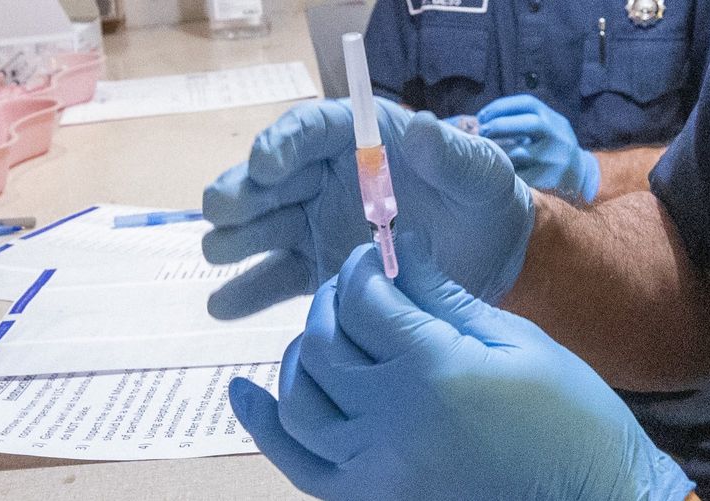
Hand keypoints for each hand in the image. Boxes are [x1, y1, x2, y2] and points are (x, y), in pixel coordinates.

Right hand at [202, 98, 533, 318]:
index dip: (280, 144)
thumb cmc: (482, 198)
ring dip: (235, 238)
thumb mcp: (479, 172)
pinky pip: (275, 280)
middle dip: (243, 192)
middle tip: (226, 212)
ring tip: (220, 251)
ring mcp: (314, 228)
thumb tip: (422, 129)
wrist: (489, 255)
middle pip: (269, 181)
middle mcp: (324, 181)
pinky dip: (247, 292)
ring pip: (260, 229)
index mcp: (359, 142)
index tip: (266, 166)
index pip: (307, 130)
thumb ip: (451, 156)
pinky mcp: (316, 272)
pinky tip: (223, 306)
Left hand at [229, 236, 694, 499]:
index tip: (379, 252)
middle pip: (324, 345)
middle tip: (355, 283)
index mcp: (435, 371)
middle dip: (333, 300)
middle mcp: (391, 422)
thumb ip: (444, 296)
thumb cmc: (571, 418)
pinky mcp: (371, 499)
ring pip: (300, 400)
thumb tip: (400, 245)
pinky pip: (299, 464)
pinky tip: (244, 392)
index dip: (367, 266)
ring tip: (321, 327)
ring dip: (300, 353)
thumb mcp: (516, 342)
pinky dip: (265, 427)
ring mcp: (375, 469)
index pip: (367, 301)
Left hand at [477, 94, 599, 202]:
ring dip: (498, 150)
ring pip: (521, 152)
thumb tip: (483, 119)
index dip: (501, 107)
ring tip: (486, 151)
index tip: (482, 116)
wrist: (579, 173)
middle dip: (500, 125)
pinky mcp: (548, 179)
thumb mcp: (546, 127)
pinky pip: (520, 174)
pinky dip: (505, 170)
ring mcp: (554, 158)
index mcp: (554, 119)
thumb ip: (522, 120)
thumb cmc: (551, 146)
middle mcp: (557, 136)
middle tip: (482, 131)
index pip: (528, 103)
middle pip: (529, 124)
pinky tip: (496, 169)